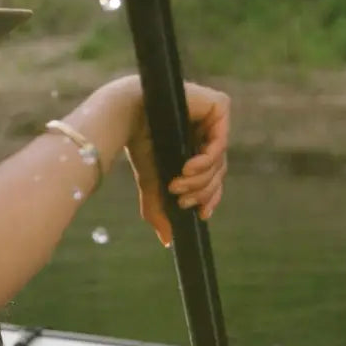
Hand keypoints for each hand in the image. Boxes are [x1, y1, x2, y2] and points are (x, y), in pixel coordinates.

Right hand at [125, 82, 229, 245]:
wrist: (124, 116)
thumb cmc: (136, 144)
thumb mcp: (152, 182)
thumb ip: (159, 207)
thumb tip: (167, 240)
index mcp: (195, 144)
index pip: (214, 175)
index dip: (211, 196)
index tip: (202, 214)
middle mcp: (207, 130)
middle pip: (219, 169)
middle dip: (201, 190)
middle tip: (181, 199)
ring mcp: (214, 117)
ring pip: (221, 158)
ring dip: (201, 179)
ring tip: (177, 184)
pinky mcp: (218, 105)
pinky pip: (221, 139)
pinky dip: (207, 159)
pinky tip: (187, 168)